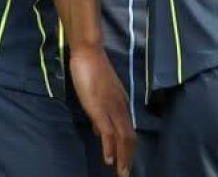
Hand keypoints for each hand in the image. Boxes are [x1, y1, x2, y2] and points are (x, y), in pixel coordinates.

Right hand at [70, 46, 135, 176]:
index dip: (128, 148)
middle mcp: (121, 107)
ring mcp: (112, 107)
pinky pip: (108, 131)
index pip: (129, 130)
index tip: (126, 162)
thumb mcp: (98, 95)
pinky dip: (109, 146)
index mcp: (121, 104)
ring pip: (122, 136)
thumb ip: (100, 113)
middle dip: (128, 157)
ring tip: (120, 172)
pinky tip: (108, 158)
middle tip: (125, 174)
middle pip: (130, 137)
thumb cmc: (91, 71)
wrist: (88, 53)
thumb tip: (99, 131)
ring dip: (122, 157)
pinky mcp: (100, 108)